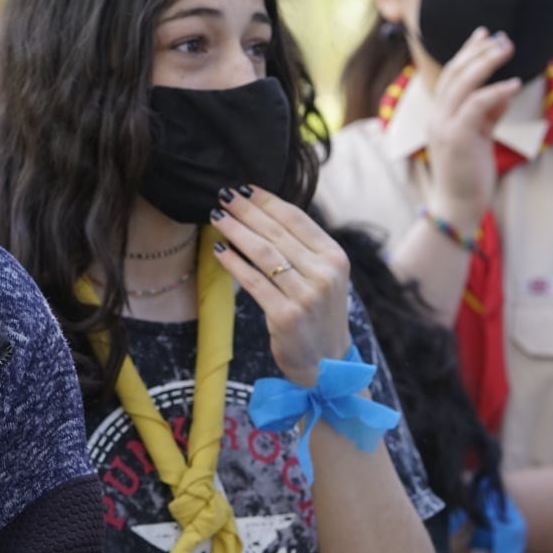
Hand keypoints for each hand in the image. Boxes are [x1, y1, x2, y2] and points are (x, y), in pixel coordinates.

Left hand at [212, 186, 350, 386]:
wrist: (326, 364)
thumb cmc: (318, 314)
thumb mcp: (323, 276)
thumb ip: (304, 248)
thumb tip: (263, 212)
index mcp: (335, 257)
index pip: (297, 219)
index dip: (268, 201)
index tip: (244, 188)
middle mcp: (324, 273)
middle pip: (277, 233)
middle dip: (246, 211)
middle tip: (223, 195)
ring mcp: (307, 296)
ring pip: (263, 253)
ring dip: (237, 231)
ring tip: (217, 217)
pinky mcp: (286, 316)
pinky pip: (253, 282)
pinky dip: (234, 263)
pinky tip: (219, 250)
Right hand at [423, 28, 522, 224]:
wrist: (457, 206)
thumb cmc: (469, 175)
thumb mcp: (480, 138)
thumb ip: (489, 114)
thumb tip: (505, 90)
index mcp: (440, 115)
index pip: (451, 75)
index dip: (467, 52)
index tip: (485, 34)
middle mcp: (437, 116)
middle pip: (455, 73)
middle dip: (478, 51)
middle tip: (502, 37)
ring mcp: (444, 126)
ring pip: (463, 83)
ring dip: (486, 62)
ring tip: (507, 48)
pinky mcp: (457, 137)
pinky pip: (477, 106)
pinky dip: (495, 91)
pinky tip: (513, 83)